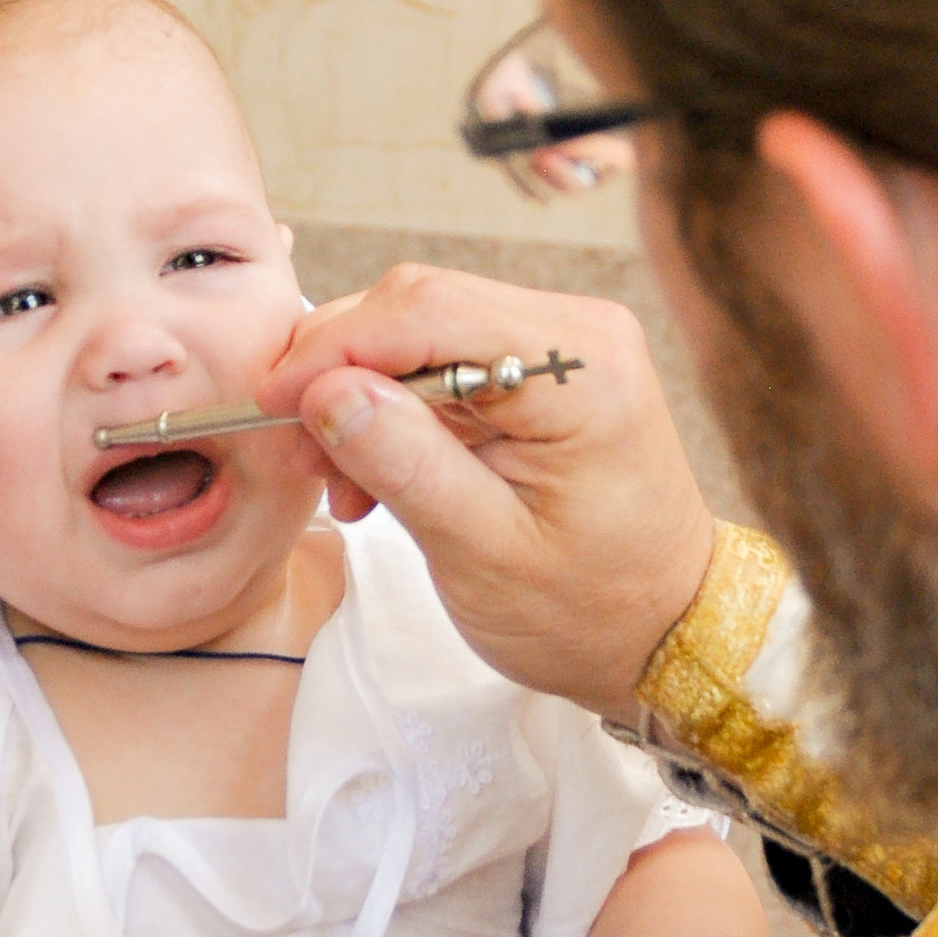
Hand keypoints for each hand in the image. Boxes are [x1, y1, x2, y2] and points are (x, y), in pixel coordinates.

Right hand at [253, 268, 715, 711]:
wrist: (665, 631)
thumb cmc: (592, 609)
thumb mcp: (485, 554)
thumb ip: (406, 464)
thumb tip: (326, 392)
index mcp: (581, 367)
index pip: (426, 310)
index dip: (333, 349)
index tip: (271, 404)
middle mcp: (577, 332)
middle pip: (417, 305)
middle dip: (340, 372)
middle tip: (299, 454)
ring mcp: (561, 345)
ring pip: (418, 330)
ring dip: (361, 397)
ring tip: (343, 485)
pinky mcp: (542, 368)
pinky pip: (441, 360)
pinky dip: (394, 410)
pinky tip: (378, 474)